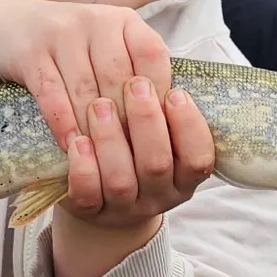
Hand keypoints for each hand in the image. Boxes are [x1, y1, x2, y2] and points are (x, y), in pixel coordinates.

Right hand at [0, 0, 172, 148]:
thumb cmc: (76, 48)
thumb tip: (172, 122)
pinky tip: (70, 146)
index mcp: (125, 21)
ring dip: (96, 129)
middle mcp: (96, 20)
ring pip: (86, 89)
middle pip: (119, 78)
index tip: (160, 133)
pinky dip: (63, 123)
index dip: (158, 96)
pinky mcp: (30, 52)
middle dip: (126, 122)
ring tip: (104, 162)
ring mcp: (61, 33)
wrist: (14, 26)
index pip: (152, 57)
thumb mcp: (111, 47)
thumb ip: (139, 74)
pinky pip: (51, 93)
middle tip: (132, 159)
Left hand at [51, 78, 215, 276]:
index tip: (174, 93)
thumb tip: (163, 64)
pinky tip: (77, 141)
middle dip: (146, 121)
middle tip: (135, 86)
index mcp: (184, 176)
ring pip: (121, 180)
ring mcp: (124, 207)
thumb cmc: (138, 148)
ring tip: (100, 105)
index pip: (198, 158)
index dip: (189, 126)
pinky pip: (87, 197)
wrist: (104, 194)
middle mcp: (159, 195)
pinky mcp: (90, 211)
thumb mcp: (163, 131)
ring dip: (111, 139)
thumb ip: (166, 108)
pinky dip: (83, 168)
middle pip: (157, 164)